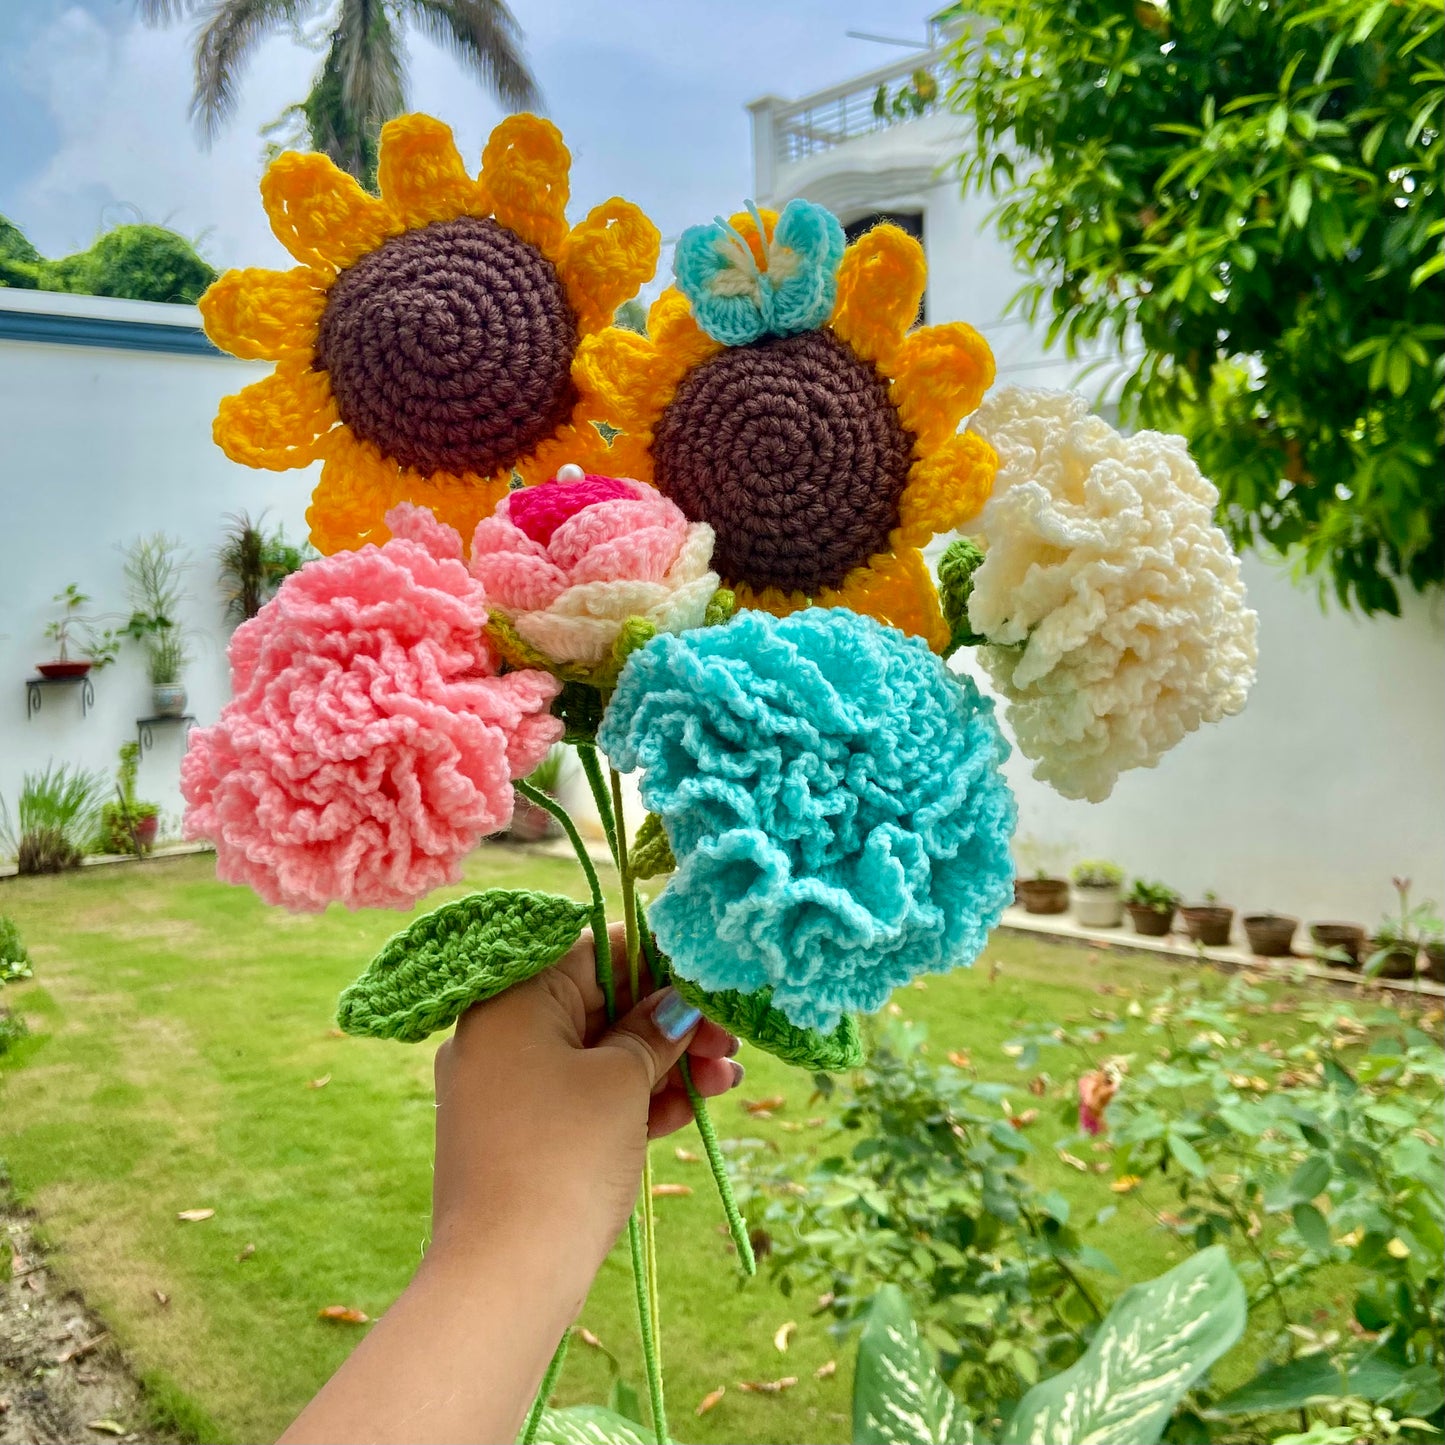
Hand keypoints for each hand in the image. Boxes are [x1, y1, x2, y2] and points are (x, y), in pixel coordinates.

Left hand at [430, 924, 741, 1278]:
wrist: (505, 1275)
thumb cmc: (564, 1154)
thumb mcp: (623, 1080)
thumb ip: (654, 1029)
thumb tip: (678, 1003)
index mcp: (514, 997)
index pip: (597, 952)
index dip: (662, 963)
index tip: (712, 979)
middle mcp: (500, 1031)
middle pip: (602, 1004)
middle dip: (672, 1022)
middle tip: (729, 1039)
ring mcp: (507, 1085)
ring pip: (599, 1054)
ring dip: (664, 1064)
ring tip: (726, 1080)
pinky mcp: (520, 1132)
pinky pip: (583, 1095)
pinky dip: (633, 1099)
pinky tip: (689, 1108)